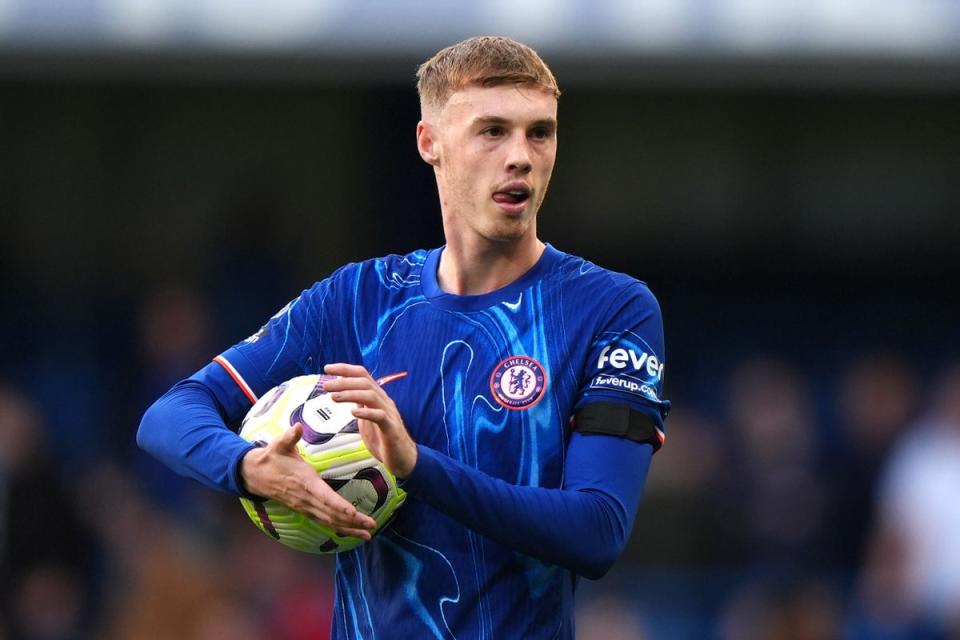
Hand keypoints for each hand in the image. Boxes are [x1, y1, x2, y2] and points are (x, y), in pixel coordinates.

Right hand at [240, 422, 376, 538]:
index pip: (324, 497)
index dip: (339, 505)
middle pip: (331, 514)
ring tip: (368, 535)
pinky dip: (339, 529)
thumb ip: (290, 436)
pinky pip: (324, 523)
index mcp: (305, 482)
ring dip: (349, 529)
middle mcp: (306, 499)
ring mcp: (305, 507)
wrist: (255, 475)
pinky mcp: (305, 510)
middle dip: (352, 521)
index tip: (353, 512)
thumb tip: (297, 427)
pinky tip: (353, 533)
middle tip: (372, 525)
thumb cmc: (272, 457)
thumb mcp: (279, 444)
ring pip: (329, 522)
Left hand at [323, 363, 417, 478]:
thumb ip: (359, 404)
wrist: (403, 458)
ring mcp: (389, 413)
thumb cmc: (383, 438)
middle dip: (344, 381)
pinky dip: (366, 412)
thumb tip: (344, 392)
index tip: (327, 368)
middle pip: (365, 382)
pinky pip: (380, 416)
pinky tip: (354, 413)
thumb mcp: (368, 418)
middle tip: (326, 385)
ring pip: (371, 396)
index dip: (345, 369)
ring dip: (350, 394)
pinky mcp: (391, 428)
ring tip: (333, 397)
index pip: (362, 375)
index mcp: (377, 397)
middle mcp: (384, 401)